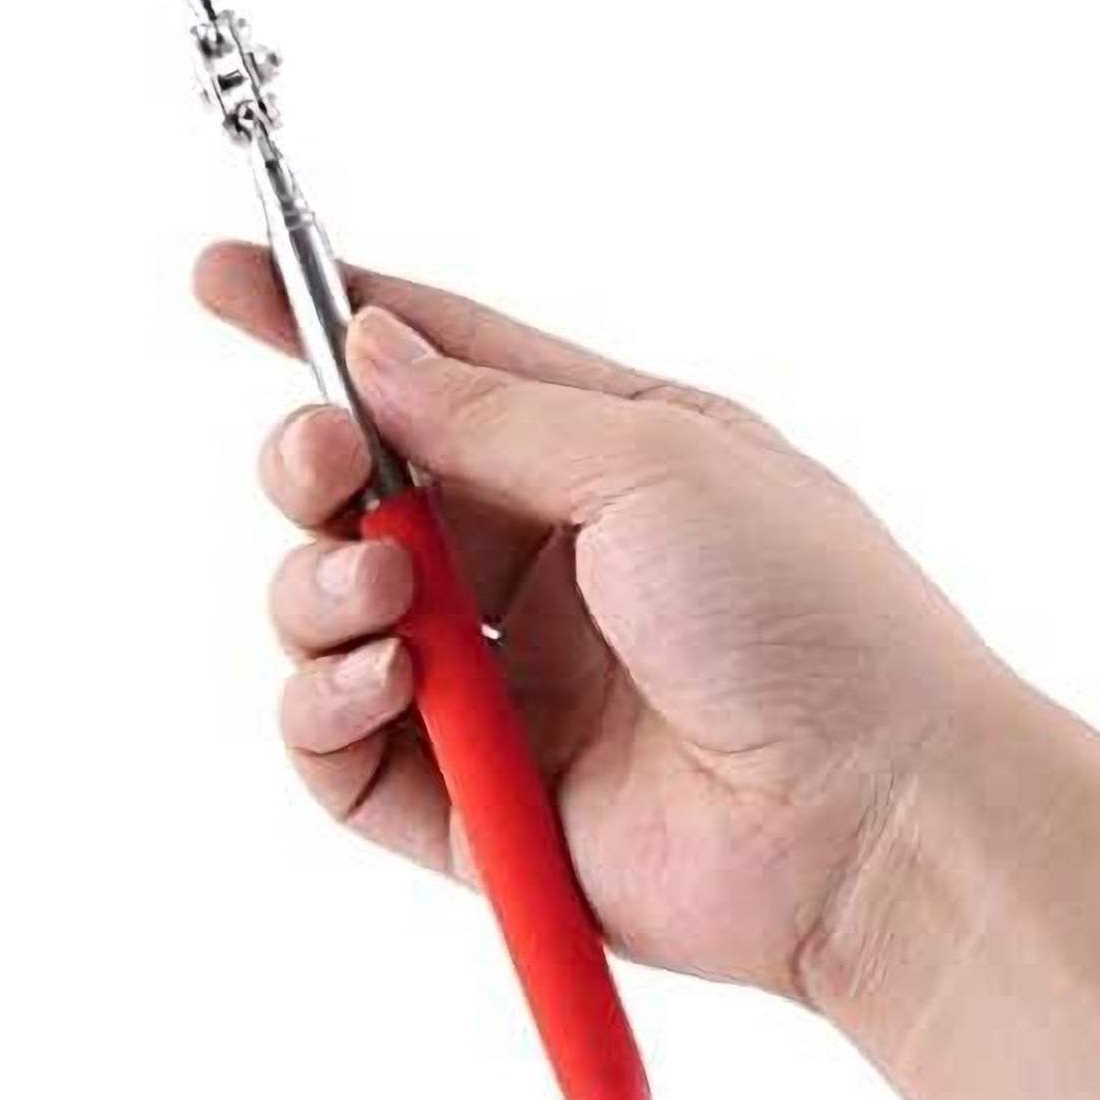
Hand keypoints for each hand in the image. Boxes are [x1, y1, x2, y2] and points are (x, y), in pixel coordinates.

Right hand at [195, 240, 1002, 1000]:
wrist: (875, 822)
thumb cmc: (806, 612)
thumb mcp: (652, 461)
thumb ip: (490, 412)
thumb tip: (369, 350)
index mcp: (587, 454)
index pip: (428, 366)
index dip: (321, 321)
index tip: (224, 277)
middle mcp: (530, 557)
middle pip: (357, 489)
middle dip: (310, 462)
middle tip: (323, 460)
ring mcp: (497, 677)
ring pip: (327, 609)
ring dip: (322, 588)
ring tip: (393, 597)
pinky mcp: (468, 795)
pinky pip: (337, 744)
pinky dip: (327, 706)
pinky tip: (388, 687)